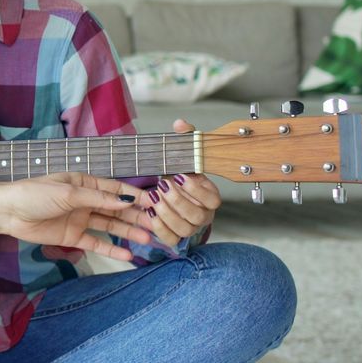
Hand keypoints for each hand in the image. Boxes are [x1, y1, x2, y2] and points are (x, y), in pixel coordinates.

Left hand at [0, 172, 154, 260]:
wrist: (9, 212)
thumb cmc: (35, 194)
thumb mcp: (68, 193)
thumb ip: (97, 198)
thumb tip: (126, 200)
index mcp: (84, 184)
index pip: (115, 189)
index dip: (135, 196)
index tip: (156, 203)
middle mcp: (85, 201)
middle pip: (116, 209)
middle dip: (137, 216)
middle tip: (159, 224)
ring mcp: (80, 219)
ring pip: (110, 226)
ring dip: (129, 232)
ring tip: (149, 238)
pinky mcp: (73, 237)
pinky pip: (96, 243)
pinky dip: (111, 249)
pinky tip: (128, 255)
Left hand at [139, 119, 220, 243]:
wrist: (172, 195)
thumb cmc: (180, 176)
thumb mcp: (184, 157)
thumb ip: (184, 140)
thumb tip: (180, 124)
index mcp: (211, 198)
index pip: (212, 200)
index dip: (196, 189)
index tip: (180, 176)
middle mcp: (204, 216)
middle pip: (196, 216)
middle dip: (177, 201)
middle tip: (162, 186)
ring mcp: (190, 229)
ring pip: (183, 229)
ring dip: (166, 213)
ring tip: (153, 197)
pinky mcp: (176, 237)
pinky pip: (170, 239)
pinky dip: (159, 227)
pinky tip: (149, 212)